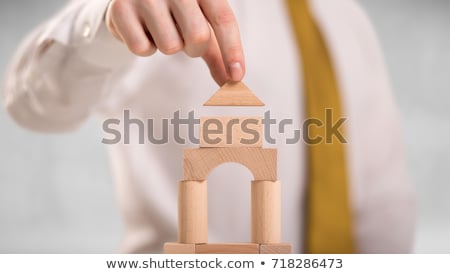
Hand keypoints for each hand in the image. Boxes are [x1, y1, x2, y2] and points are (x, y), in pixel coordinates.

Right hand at [105, 0, 244, 84]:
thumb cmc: (173, 12)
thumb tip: (232, 82)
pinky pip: (142, 48)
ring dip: (167, 45)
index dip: (232, 50)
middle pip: (198, 37)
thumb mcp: (200, 23)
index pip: (223, 19)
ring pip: (169, 46)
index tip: (237, 76)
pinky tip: (142, 28)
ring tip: (159, 27)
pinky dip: (145, 47)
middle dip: (193, 49)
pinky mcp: (120, 8)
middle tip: (183, 37)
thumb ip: (217, 52)